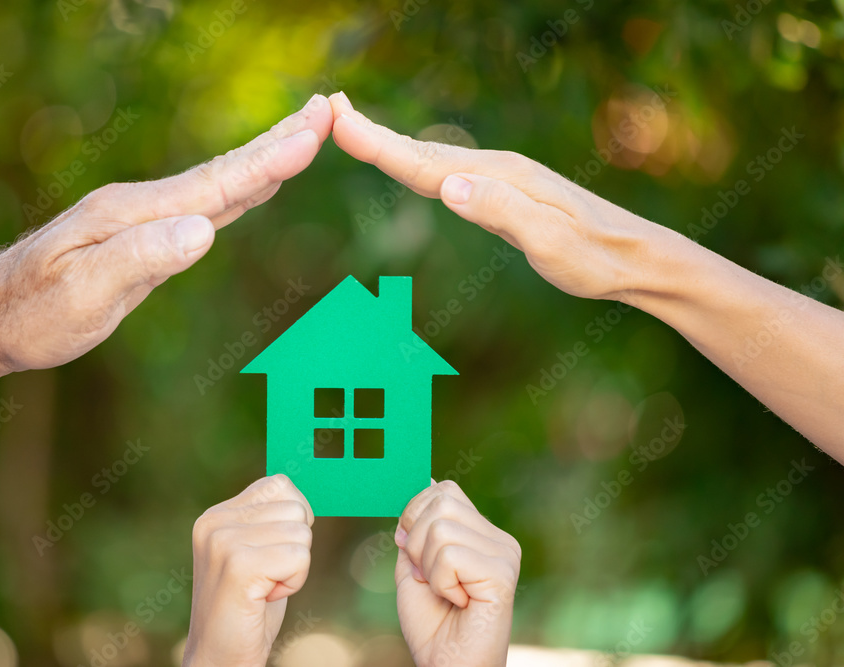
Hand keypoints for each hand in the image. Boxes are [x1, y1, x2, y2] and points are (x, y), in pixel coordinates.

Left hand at [0, 94, 332, 371]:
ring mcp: (142, 218)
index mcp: (133, 214)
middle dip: (277, 142)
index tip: (312, 133)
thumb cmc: (32, 315)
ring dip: (264, 157)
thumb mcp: (83, 294)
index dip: (267, 161)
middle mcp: (141, 206)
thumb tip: (203, 229)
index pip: (214, 185)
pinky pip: (204, 205)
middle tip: (325, 110)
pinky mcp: (143, 236)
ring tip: (304, 134)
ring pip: (217, 183)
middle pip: (223, 170)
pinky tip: (255, 183)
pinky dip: (239, 188)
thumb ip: (141, 258)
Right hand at [184, 475, 313, 666]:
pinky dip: (294, 582)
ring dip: (295, 567)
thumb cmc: (247, 608)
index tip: (271, 553)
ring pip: (301, 533)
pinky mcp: (239, 566)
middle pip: (296, 508)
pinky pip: (300, 557)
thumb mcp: (255, 552)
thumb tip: (303, 495)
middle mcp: (214, 522)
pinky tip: (265, 597)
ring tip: (264, 587)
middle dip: (295, 547)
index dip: (293, 519)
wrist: (219, 658)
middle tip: (266, 577)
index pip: (279, 484)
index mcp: (216, 515)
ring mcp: (223, 542)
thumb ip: (269, 520)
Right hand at [327, 91, 674, 302]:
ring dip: (393, 145)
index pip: (424, 162)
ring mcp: (504, 177)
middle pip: (423, 151)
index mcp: (499, 177)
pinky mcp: (509, 191)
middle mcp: (498, 168)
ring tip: (357, 131)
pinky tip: (416, 166)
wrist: (641, 258)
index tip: (338, 120)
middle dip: (374, 134)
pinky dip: (420, 164)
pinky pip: (451, 172)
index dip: (378, 144)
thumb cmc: (596, 258)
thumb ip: (499, 211)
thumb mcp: (549, 241)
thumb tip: (445, 184)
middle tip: (331, 110)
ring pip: (435, 159)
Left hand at [395, 481, 519, 666]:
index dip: (415, 515)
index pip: (443, 490)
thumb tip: (424, 480)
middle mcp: (498, 538)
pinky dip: (440, 582)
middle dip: (417, 541)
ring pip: (441, 528)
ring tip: (446, 592)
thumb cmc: (432, 623)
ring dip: (428, 566)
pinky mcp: (502, 573)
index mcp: (480, 533)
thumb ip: (416, 529)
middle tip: (429, 578)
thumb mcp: (413, 566)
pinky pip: (449, 556)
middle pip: (441, 501)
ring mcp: (505, 554)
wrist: (447, 666)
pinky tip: (458, 601)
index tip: (414, 554)